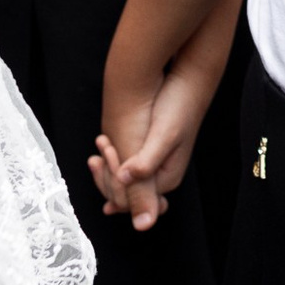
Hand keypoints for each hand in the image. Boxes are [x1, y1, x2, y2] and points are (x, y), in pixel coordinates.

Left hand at [92, 68, 212, 231]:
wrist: (188, 84)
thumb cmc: (178, 107)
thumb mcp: (162, 137)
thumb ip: (146, 167)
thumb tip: (130, 199)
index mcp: (166, 178)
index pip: (131, 201)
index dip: (112, 186)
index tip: (103, 159)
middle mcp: (161, 176)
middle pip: (126, 194)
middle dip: (107, 176)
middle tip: (96, 153)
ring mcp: (155, 166)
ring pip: (124, 180)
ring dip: (108, 167)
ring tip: (99, 146)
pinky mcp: (149, 154)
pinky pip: (127, 168)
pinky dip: (113, 160)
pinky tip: (105, 147)